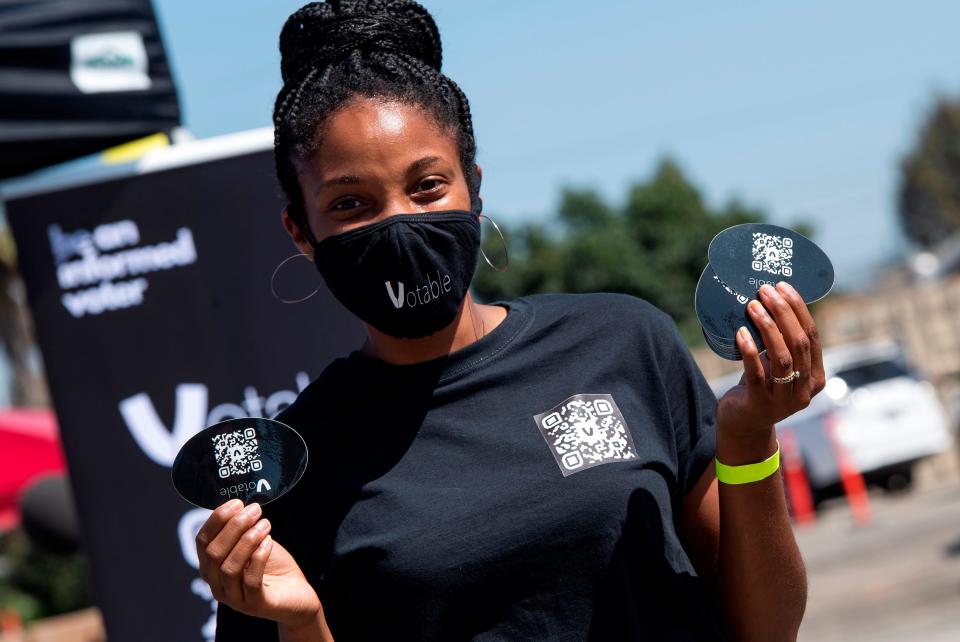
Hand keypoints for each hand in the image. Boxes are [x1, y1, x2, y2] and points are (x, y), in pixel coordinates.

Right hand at [196, 499, 320, 628]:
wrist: (296, 593)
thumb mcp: (253, 542)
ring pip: (229, 568)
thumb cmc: (272, 566)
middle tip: (254, 510)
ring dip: (247, 540)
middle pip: (214, 553)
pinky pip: (251, 581)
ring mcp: (234, 599)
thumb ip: (241, 529)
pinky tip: (269, 541)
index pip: (202, 541)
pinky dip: (259, 557)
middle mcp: (217, 585)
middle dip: (234, 527)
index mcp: (212, 568)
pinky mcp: (255, 605)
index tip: (236, 502)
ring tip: (265, 524)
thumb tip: (238, 504)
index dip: (217, 519)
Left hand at [716, 282, 825, 443]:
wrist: (743, 425)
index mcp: (816, 377)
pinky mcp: (760, 405)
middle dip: (783, 313)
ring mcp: (784, 400)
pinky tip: (741, 332)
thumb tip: (769, 301)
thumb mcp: (776, 365)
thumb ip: (781, 343)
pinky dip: (750, 351)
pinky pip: (757, 374)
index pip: (812, 337)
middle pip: (798, 343)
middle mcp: (805, 389)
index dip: (799, 310)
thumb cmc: (760, 387)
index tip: (783, 287)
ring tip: (752, 306)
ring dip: (768, 327)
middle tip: (765, 290)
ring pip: (781, 357)